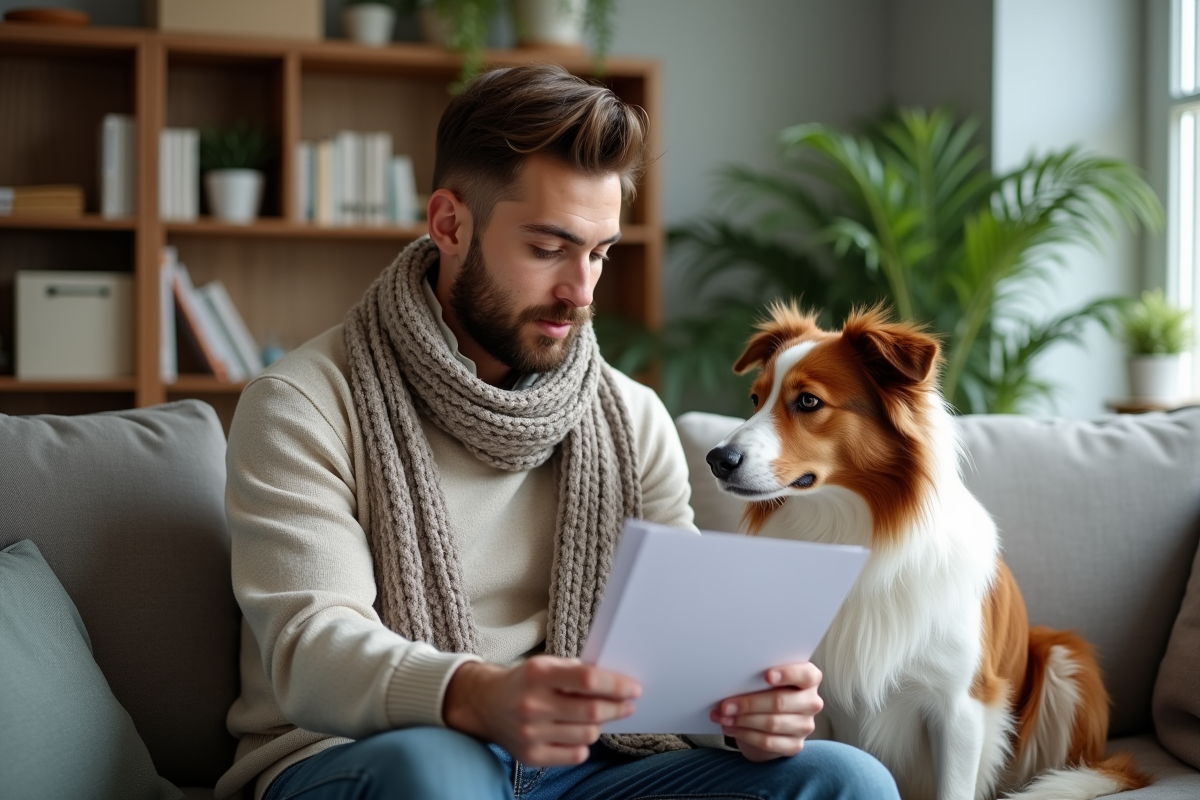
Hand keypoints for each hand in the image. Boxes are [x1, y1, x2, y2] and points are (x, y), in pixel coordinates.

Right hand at [443, 656, 639, 766]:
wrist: (485, 704)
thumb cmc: (524, 682)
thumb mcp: (546, 664)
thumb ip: (577, 671)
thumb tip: (616, 684)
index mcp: (538, 674)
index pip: (587, 680)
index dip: (616, 685)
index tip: (634, 688)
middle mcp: (532, 705)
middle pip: (592, 710)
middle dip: (618, 707)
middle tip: (628, 704)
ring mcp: (531, 733)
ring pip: (588, 735)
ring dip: (601, 725)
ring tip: (599, 717)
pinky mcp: (531, 756)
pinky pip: (575, 755)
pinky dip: (584, 744)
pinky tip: (579, 733)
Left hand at [709, 662, 823, 761]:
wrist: (765, 721)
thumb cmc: (764, 691)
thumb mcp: (763, 679)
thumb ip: (757, 676)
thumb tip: (732, 678)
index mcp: (809, 679)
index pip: (806, 675)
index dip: (788, 674)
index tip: (767, 675)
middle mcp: (811, 702)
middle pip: (781, 702)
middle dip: (749, 703)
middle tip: (725, 705)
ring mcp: (805, 725)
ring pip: (772, 723)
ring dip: (742, 720)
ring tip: (723, 717)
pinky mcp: (794, 745)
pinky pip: (768, 742)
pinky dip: (745, 735)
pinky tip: (731, 728)